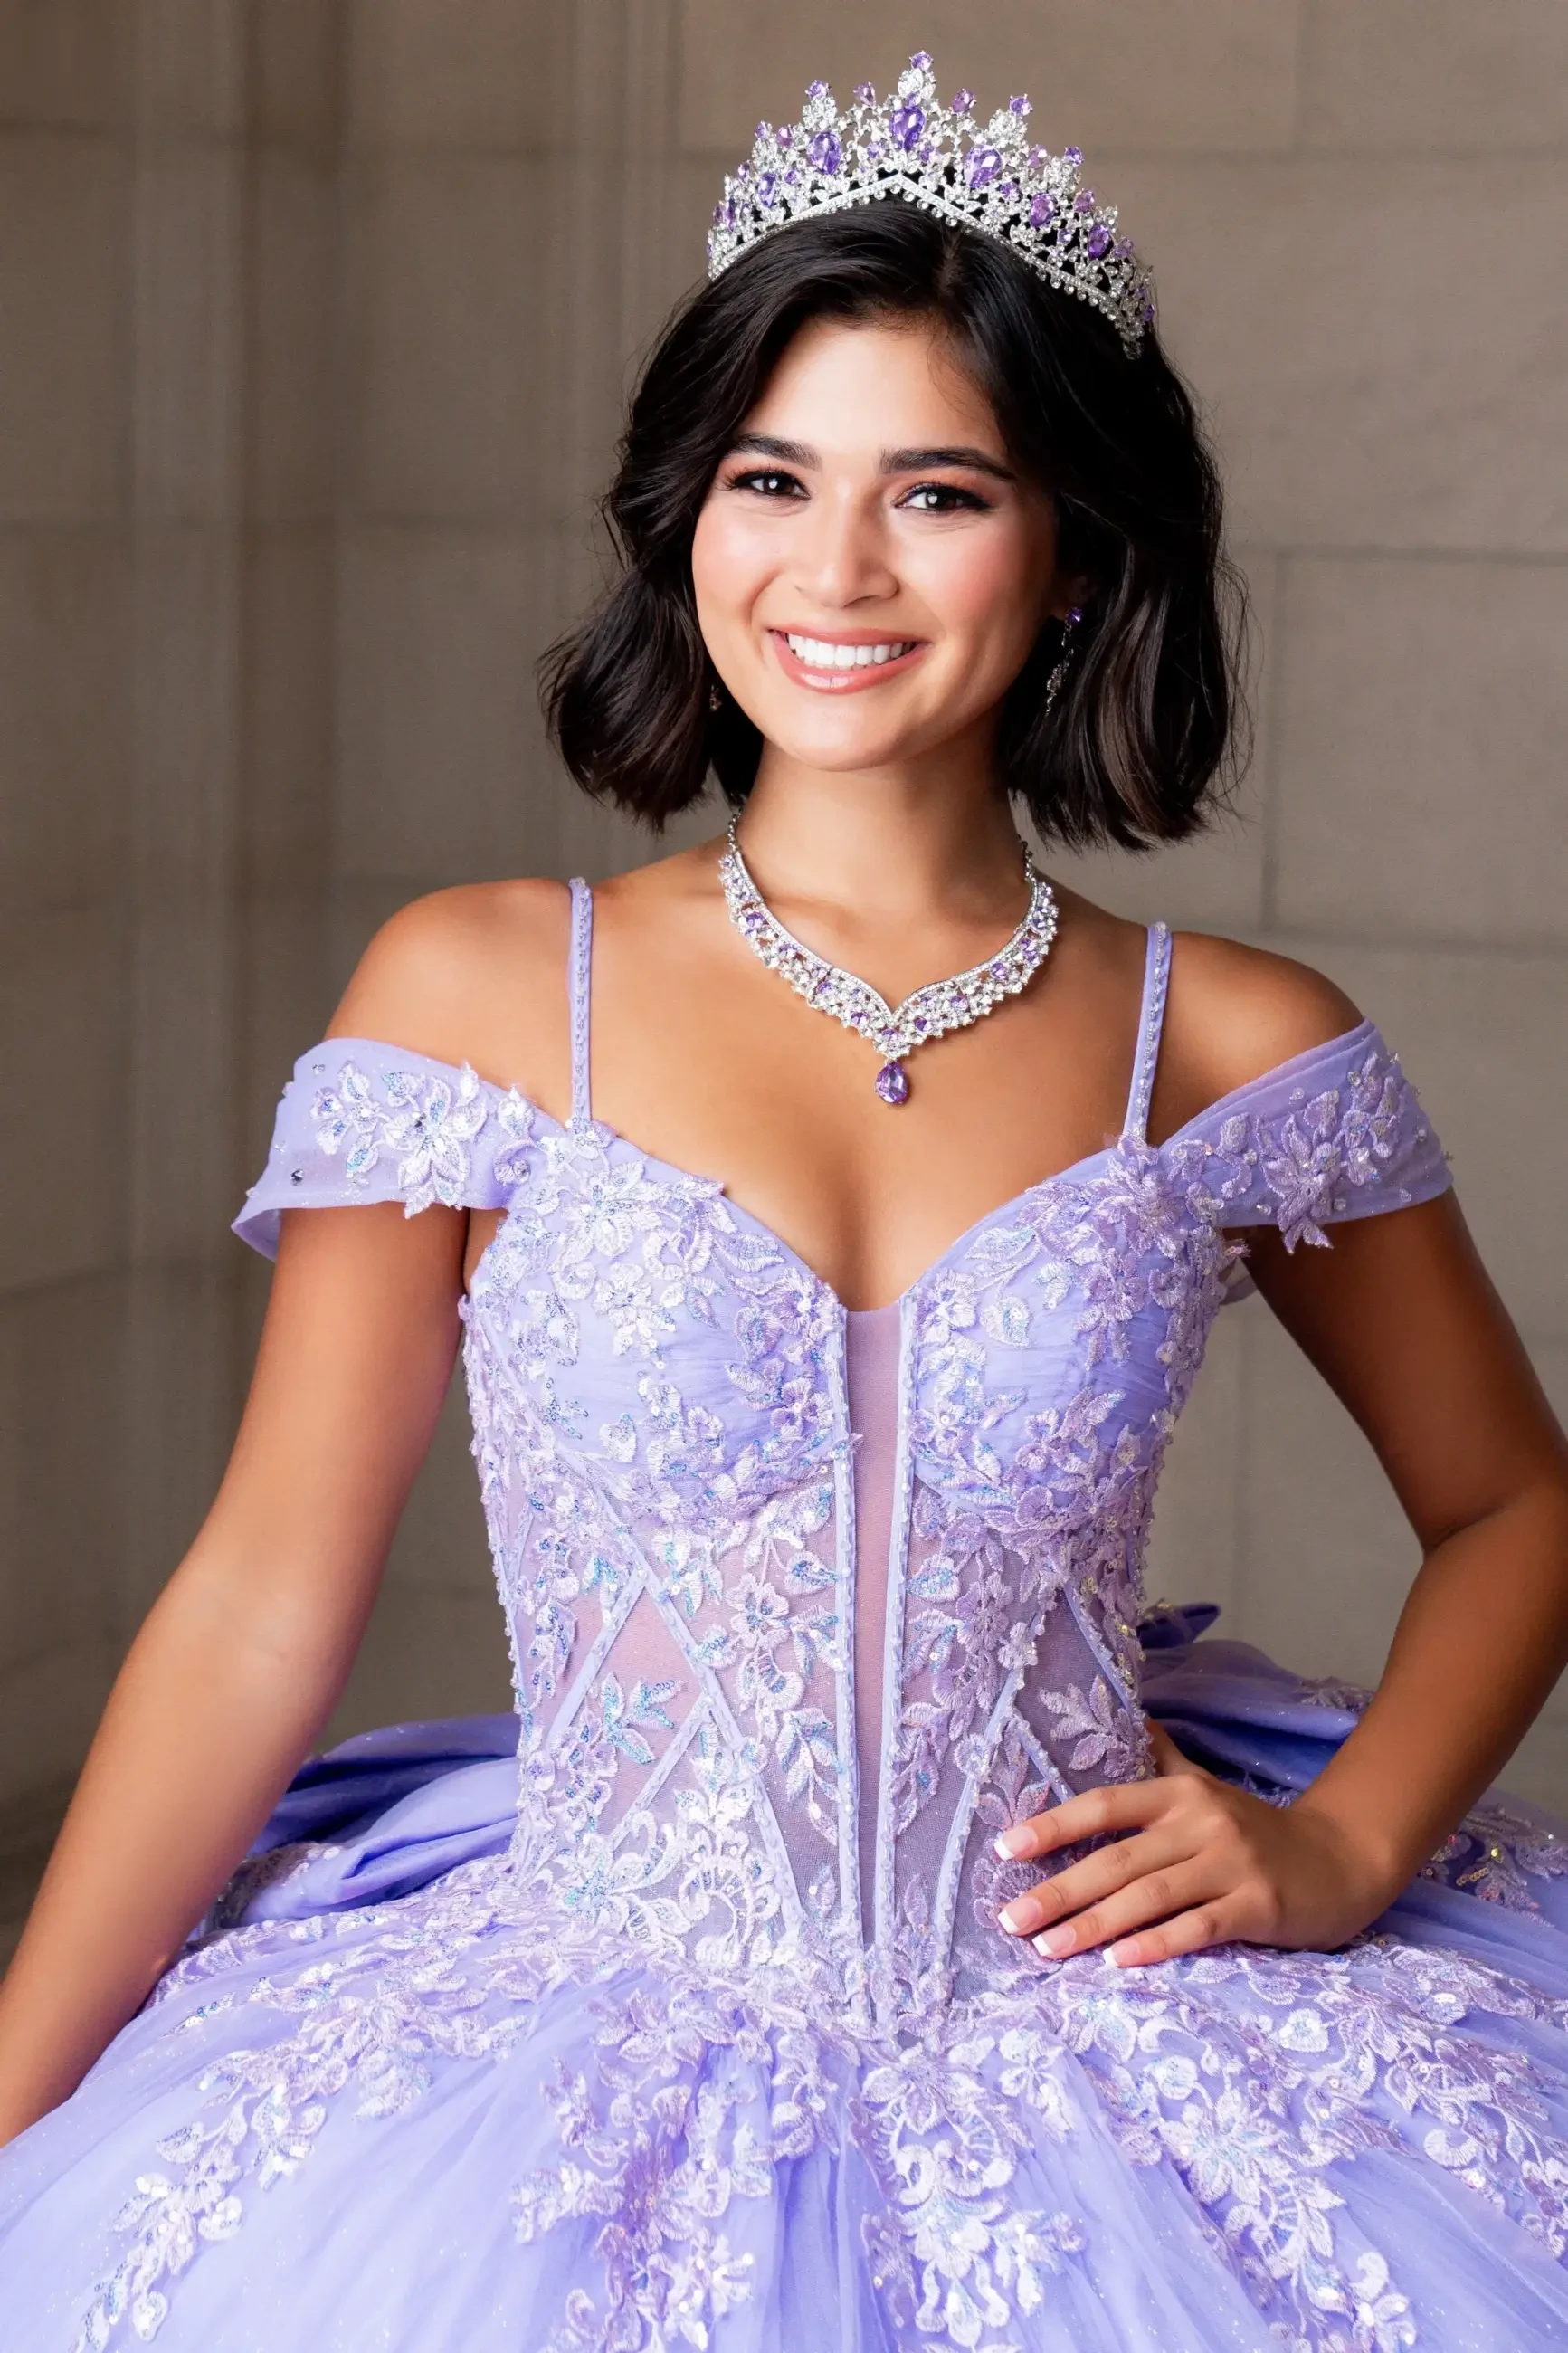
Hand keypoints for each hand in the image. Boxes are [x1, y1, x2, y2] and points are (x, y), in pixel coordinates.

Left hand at [993, 1725, 1400, 1967]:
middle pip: (1118, 1859)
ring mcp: (1231, 1865)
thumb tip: (1128, 1719)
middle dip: (1060, 1890)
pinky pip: (1198, 1928)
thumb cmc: (1256, 1832)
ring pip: (1150, 1896)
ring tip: (1047, 1949)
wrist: (1341, 1860)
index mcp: (1180, 1794)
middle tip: (1011, 1919)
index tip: (1005, 1847)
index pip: (1106, 1805)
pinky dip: (1157, 1943)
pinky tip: (1118, 1962)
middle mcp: (1201, 1823)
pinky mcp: (1258, 1906)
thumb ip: (1163, 1761)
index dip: (1054, 1824)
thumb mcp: (1207, 1788)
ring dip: (1094, 1925)